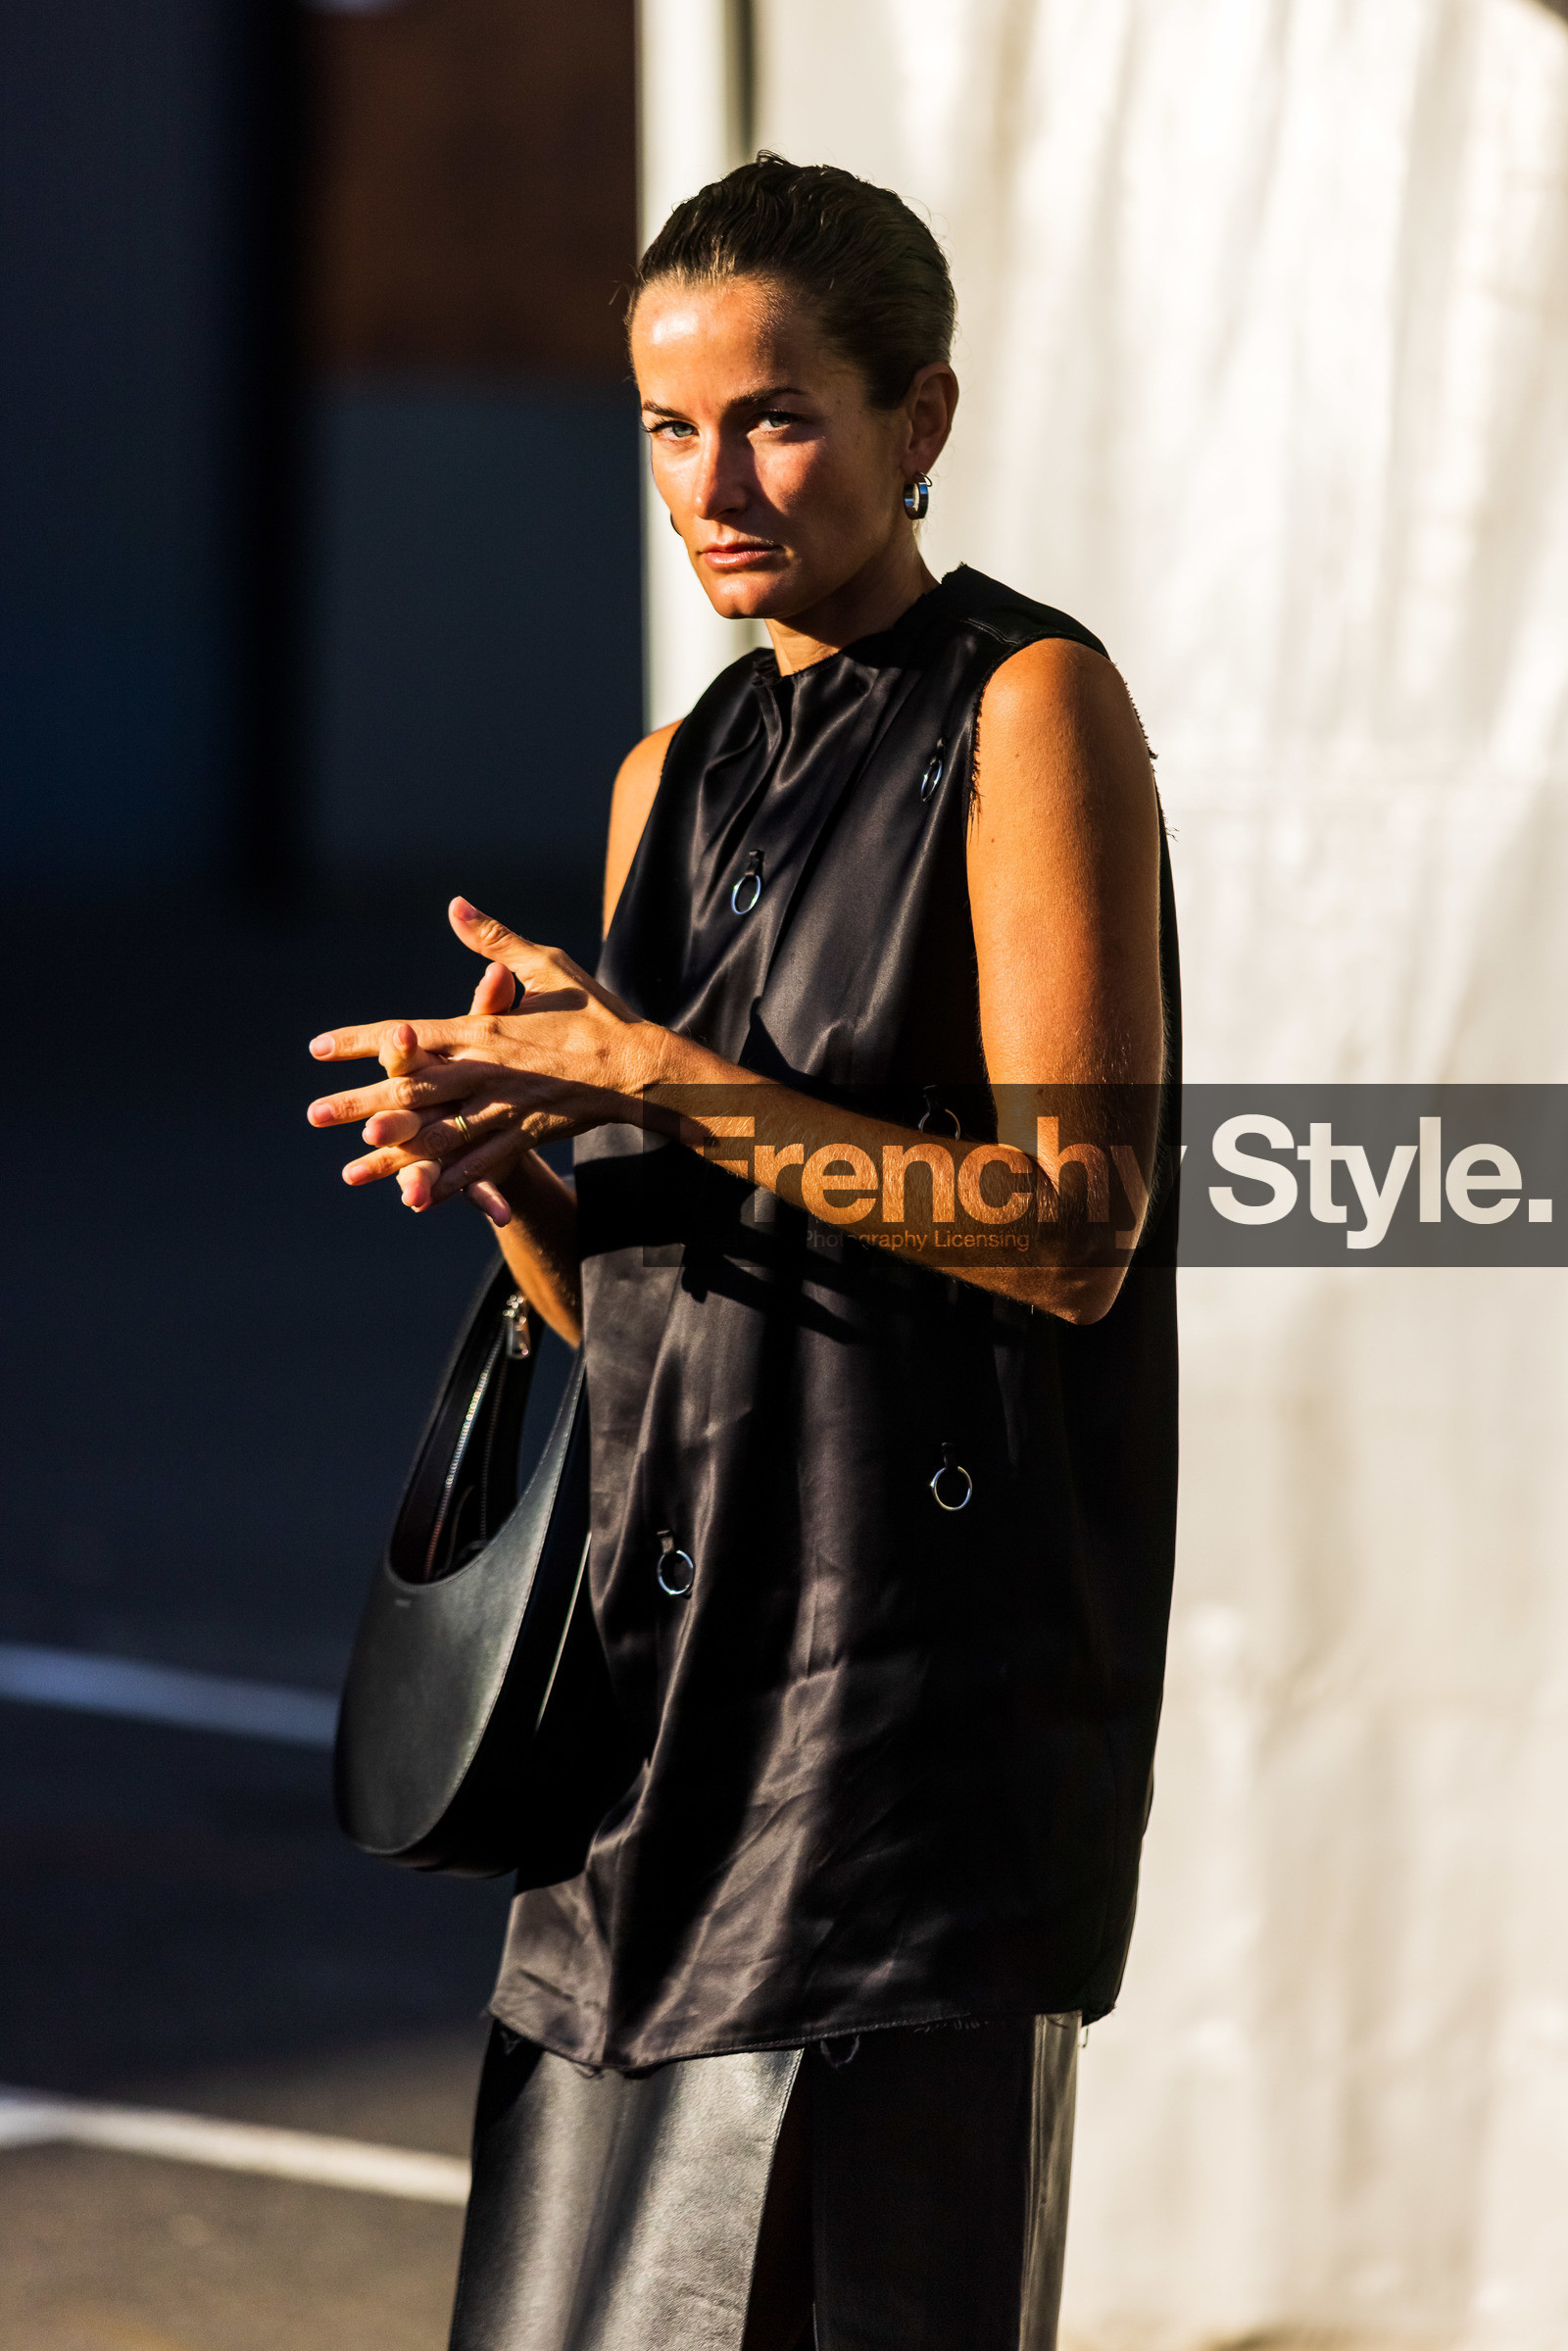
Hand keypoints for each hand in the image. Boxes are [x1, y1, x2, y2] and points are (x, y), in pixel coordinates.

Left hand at [306, 898, 660, 1213]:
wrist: (641, 1067)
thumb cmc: (595, 1013)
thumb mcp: (546, 965)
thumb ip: (495, 943)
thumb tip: (456, 906)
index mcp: (484, 1029)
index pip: (408, 1034)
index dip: (361, 1042)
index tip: (319, 1048)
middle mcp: (487, 1071)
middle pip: (410, 1091)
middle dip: (359, 1104)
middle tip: (314, 1116)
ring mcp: (505, 1109)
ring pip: (437, 1135)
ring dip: (393, 1154)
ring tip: (350, 1169)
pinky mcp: (526, 1136)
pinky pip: (479, 1164)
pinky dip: (448, 1182)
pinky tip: (418, 1198)